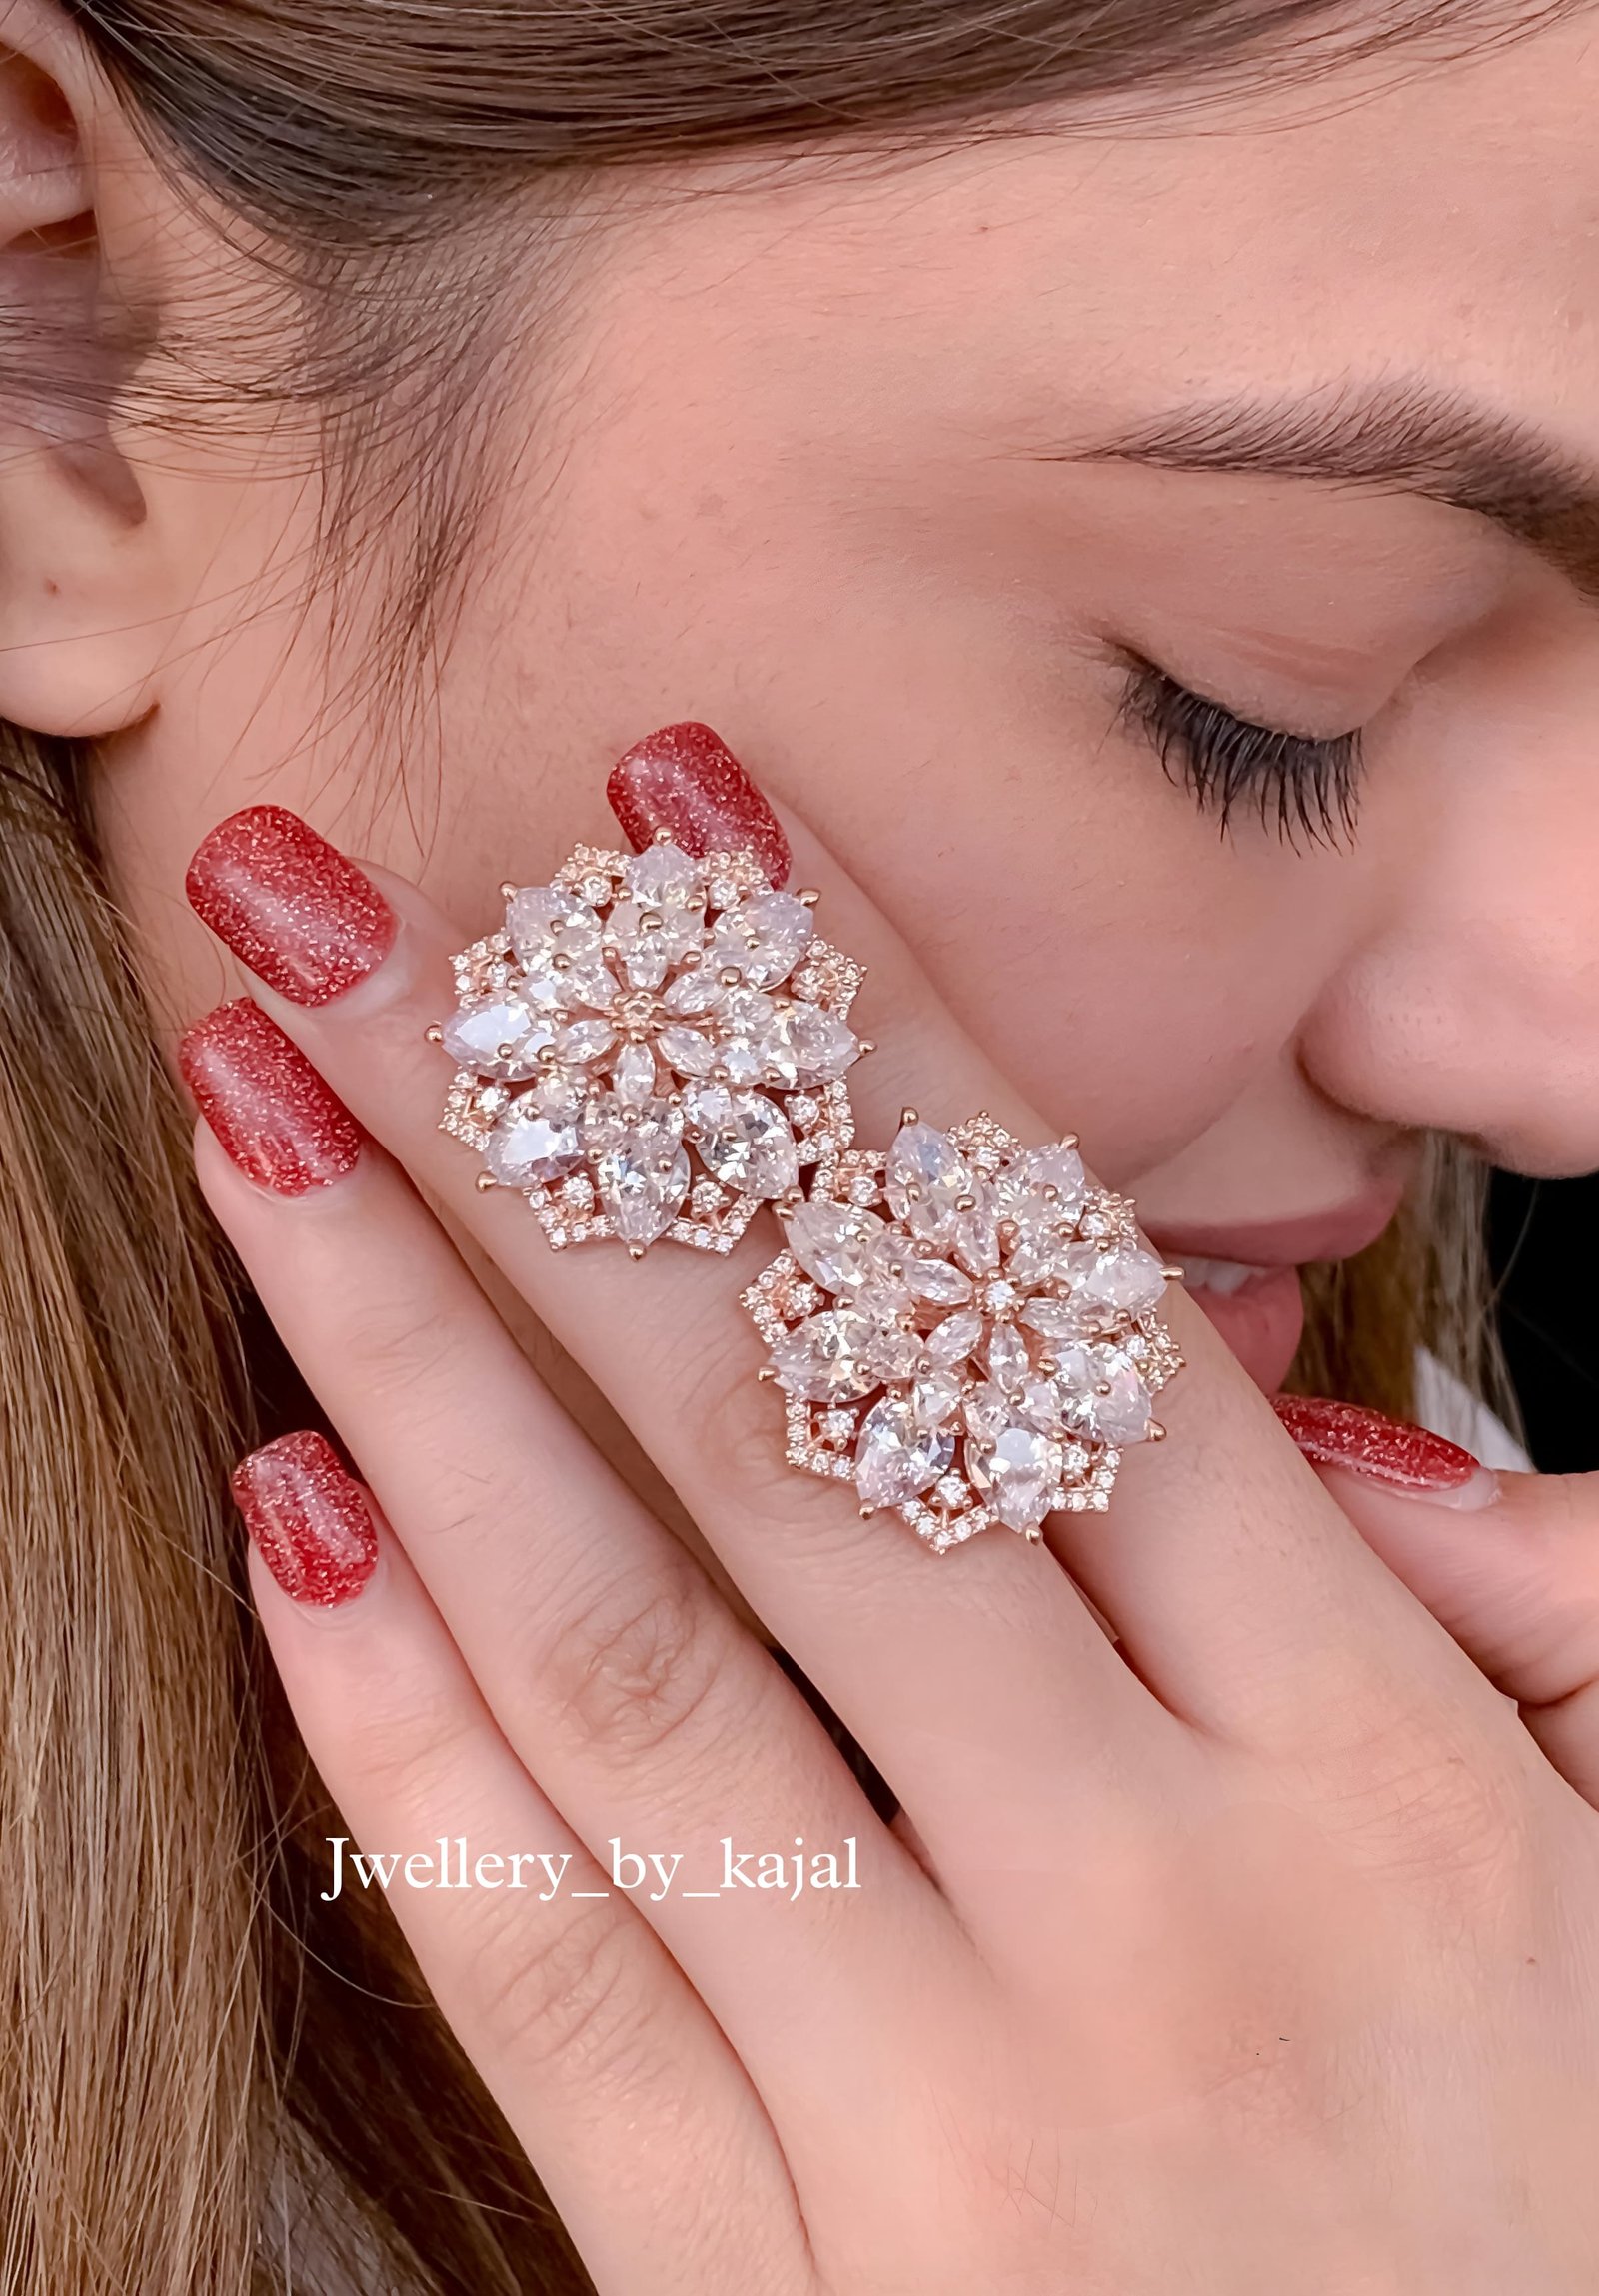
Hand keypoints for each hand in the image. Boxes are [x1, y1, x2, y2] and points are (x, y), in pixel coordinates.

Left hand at [181, 775, 1598, 2294]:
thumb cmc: (1586, 2207)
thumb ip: (1526, 1621)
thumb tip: (1297, 1405)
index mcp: (1382, 1773)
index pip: (1055, 1306)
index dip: (853, 1032)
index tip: (677, 815)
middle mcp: (1156, 1912)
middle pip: (792, 1419)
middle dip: (551, 1120)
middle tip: (339, 897)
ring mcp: (957, 2131)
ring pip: (632, 1652)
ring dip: (418, 1349)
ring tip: (260, 1113)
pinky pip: (558, 1987)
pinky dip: (405, 1739)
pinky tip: (290, 1507)